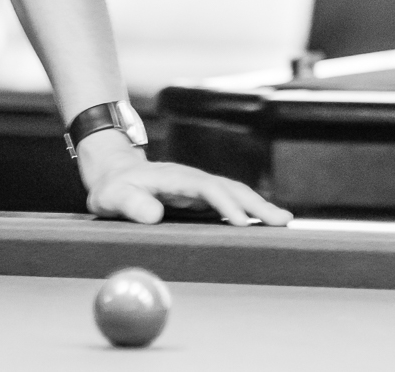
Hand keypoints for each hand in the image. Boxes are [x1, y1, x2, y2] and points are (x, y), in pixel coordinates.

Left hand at [76, 133, 291, 226]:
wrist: (113, 172)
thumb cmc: (112, 188)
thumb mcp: (112, 196)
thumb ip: (130, 204)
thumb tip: (154, 214)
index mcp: (172, 177)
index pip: (205, 187)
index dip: (224, 203)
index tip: (241, 222)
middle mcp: (190, 178)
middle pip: (228, 186)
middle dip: (254, 203)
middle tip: (280, 221)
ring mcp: (196, 185)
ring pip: (233, 191)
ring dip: (257, 205)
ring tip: (282, 221)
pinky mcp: (198, 195)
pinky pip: (228, 200)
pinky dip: (248, 208)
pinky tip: (262, 221)